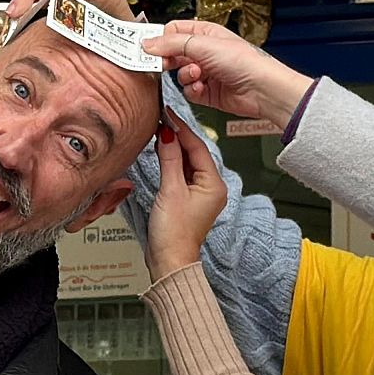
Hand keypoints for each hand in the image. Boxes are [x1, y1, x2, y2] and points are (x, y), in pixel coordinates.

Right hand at [142, 21, 313, 124]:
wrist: (261, 89)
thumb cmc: (242, 61)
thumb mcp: (202, 45)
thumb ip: (171, 43)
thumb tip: (147, 43)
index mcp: (204, 33)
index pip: (173, 31)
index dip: (160, 39)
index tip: (148, 49)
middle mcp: (204, 51)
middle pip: (173, 53)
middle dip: (168, 60)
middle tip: (162, 64)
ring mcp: (205, 72)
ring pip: (179, 74)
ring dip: (185, 76)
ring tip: (197, 75)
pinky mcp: (207, 92)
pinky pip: (188, 90)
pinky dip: (192, 90)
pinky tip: (201, 88)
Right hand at [147, 108, 228, 277]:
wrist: (169, 260)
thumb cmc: (174, 233)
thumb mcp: (170, 190)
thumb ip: (169, 159)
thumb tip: (166, 134)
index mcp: (214, 184)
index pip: (198, 147)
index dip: (181, 129)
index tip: (167, 114)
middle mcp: (212, 188)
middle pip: (194, 153)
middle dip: (177, 137)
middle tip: (160, 120)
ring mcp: (200, 194)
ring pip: (187, 163)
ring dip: (173, 149)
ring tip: (158, 133)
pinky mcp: (189, 200)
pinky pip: (182, 174)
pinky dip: (172, 163)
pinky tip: (161, 154)